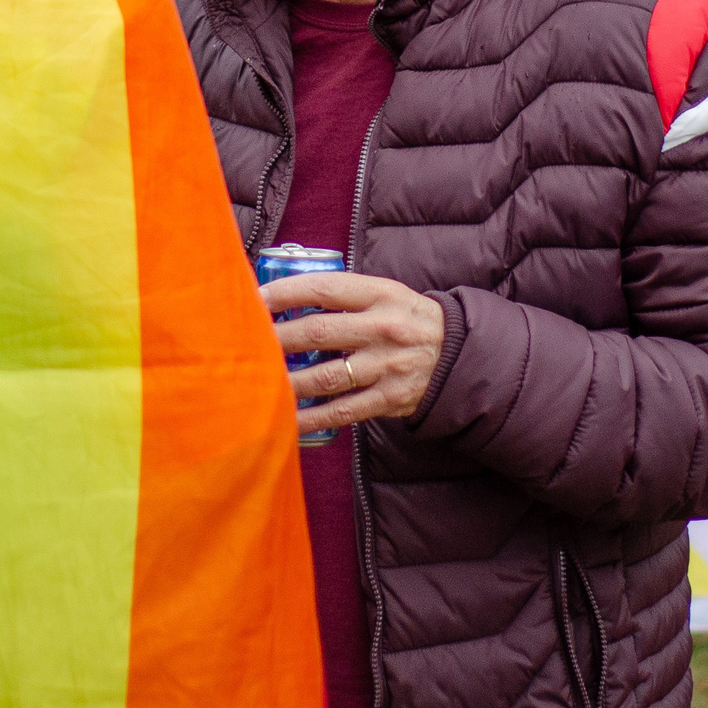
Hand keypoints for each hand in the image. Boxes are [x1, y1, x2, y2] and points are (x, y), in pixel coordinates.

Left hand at [263, 272, 445, 435]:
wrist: (459, 355)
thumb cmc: (407, 318)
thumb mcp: (386, 293)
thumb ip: (344, 294)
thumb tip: (283, 293)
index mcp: (381, 295)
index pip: (325, 289)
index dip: (286, 292)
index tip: (256, 298)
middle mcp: (384, 329)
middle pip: (318, 332)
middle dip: (277, 338)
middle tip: (248, 342)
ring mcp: (387, 367)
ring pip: (325, 376)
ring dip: (287, 380)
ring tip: (260, 379)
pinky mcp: (390, 399)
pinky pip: (342, 411)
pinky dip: (311, 417)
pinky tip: (287, 418)